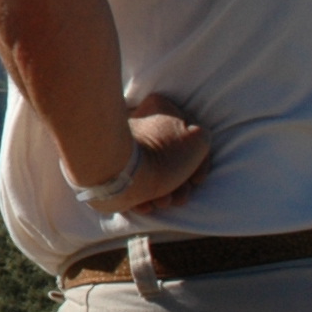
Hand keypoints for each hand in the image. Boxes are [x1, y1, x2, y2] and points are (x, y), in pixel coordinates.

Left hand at [94, 93, 211, 215]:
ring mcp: (123, 145)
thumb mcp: (200, 138)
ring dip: (163, 194)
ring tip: (162, 203)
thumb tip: (189, 146)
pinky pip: (133, 181)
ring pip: (152, 172)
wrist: (118, 176)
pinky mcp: (110, 166)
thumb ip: (201, 137)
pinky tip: (145, 205)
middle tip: (179, 199)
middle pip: (169, 158)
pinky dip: (142, 196)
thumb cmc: (163, 155)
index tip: (196, 181)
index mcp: (158, 106)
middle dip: (179, 184)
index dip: (199, 164)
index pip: (189, 136)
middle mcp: (139, 122)